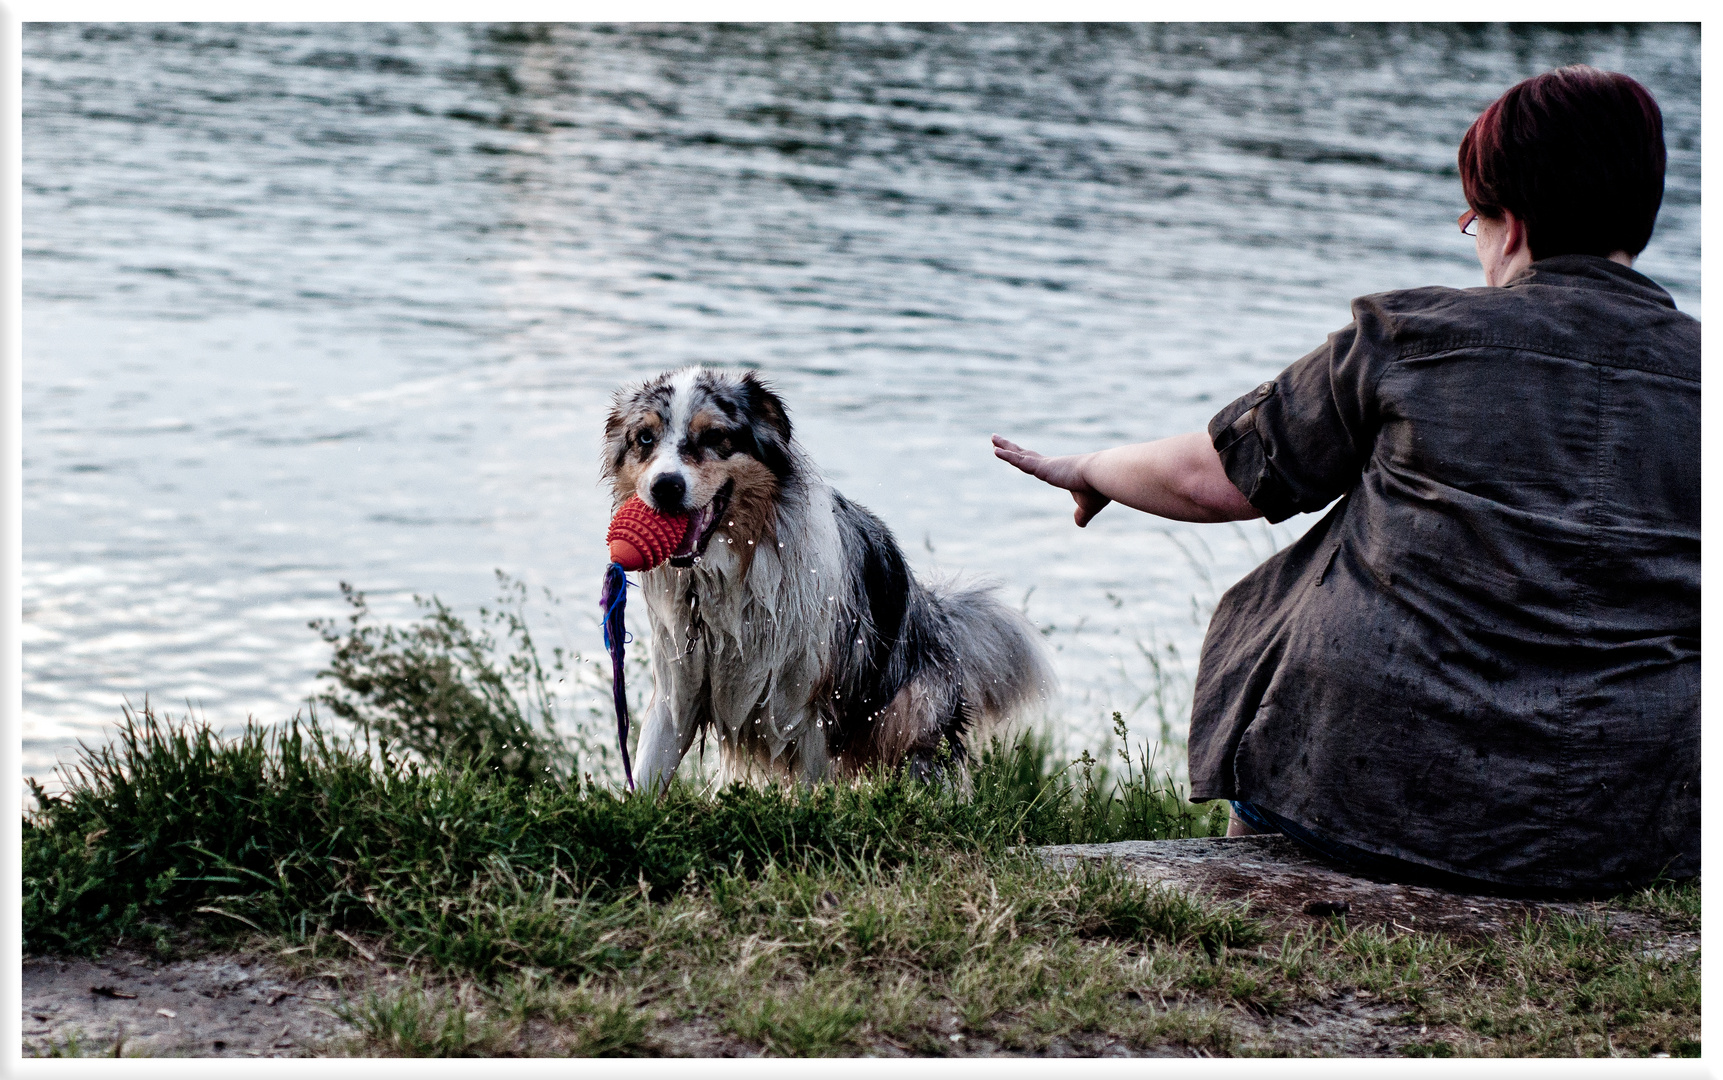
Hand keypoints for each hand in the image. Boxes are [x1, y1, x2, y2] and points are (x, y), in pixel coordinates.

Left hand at [992, 435, 1112, 526]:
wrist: (1103, 478)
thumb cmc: (1098, 490)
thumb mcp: (1087, 506)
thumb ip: (1081, 514)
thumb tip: (1080, 524)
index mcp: (1056, 472)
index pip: (1035, 463)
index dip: (1023, 458)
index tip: (1014, 452)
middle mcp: (1049, 466)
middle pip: (1023, 454)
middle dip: (1010, 447)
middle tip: (996, 440)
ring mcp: (1045, 466)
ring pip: (1019, 456)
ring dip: (1005, 448)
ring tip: (992, 440)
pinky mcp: (1043, 468)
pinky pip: (1021, 461)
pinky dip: (1008, 456)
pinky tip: (996, 451)